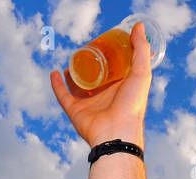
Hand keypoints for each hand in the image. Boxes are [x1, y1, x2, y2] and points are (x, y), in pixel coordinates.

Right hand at [50, 22, 151, 148]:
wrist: (117, 134)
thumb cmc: (132, 106)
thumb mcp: (141, 74)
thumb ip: (141, 51)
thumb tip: (139, 26)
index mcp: (121, 89)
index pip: (114, 69)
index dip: (110, 56)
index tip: (104, 42)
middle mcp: (106, 97)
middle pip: (95, 76)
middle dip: (89, 63)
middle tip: (85, 48)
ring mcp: (90, 104)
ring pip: (78, 86)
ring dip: (73, 73)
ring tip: (70, 60)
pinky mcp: (75, 111)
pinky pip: (63, 95)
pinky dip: (57, 84)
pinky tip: (54, 72)